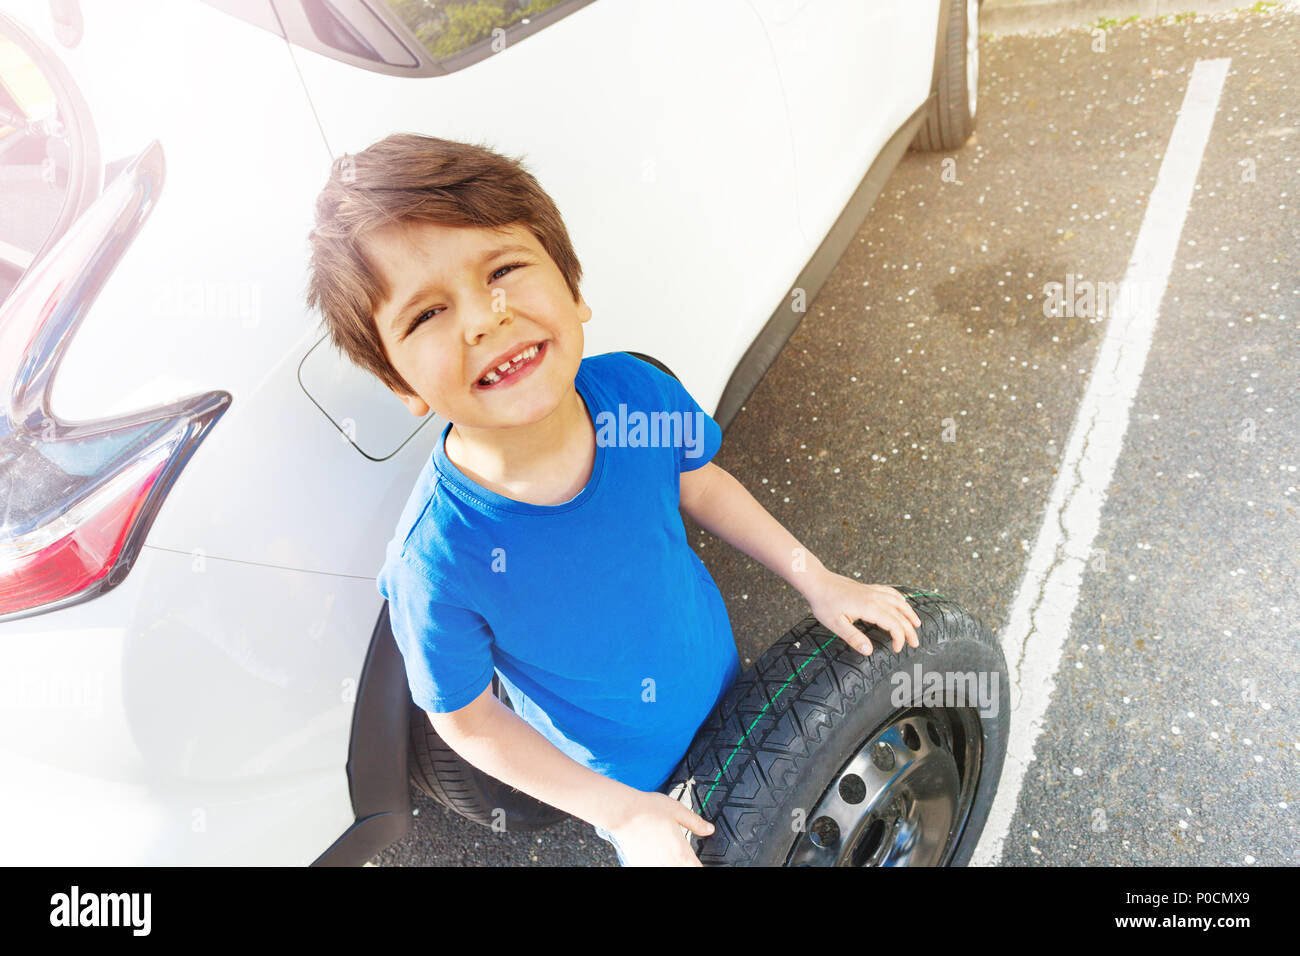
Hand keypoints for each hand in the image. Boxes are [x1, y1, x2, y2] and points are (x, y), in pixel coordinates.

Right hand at [606, 791, 714, 866]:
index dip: (699, 865)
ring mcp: (653, 868)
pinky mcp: (639, 866)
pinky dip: (655, 862)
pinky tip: (652, 850)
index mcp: (682, 855)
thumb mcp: (678, 811)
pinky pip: (652, 866)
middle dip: (684, 863)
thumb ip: (696, 823)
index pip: (697, 869)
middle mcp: (669, 866)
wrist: (622, 812)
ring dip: (669, 863)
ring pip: (667, 868)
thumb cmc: (648, 809)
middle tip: (678, 850)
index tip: (696, 860)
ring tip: (665, 849)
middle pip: (682, 870)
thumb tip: (709, 829)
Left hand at [802, 573, 920, 654]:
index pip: (893, 624)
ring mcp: (873, 591)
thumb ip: (853, 638)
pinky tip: (902, 603)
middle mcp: (875, 597)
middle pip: (900, 614)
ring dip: (909, 613)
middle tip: (915, 643)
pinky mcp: (868, 588)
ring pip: (898, 601)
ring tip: (917, 624)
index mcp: (869, 607)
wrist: (818, 582)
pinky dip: (900, 599)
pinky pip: (890, 592)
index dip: (899, 638)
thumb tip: (869, 651)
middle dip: (909, 630)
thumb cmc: (824, 602)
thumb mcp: (836, 624)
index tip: (897, 649)